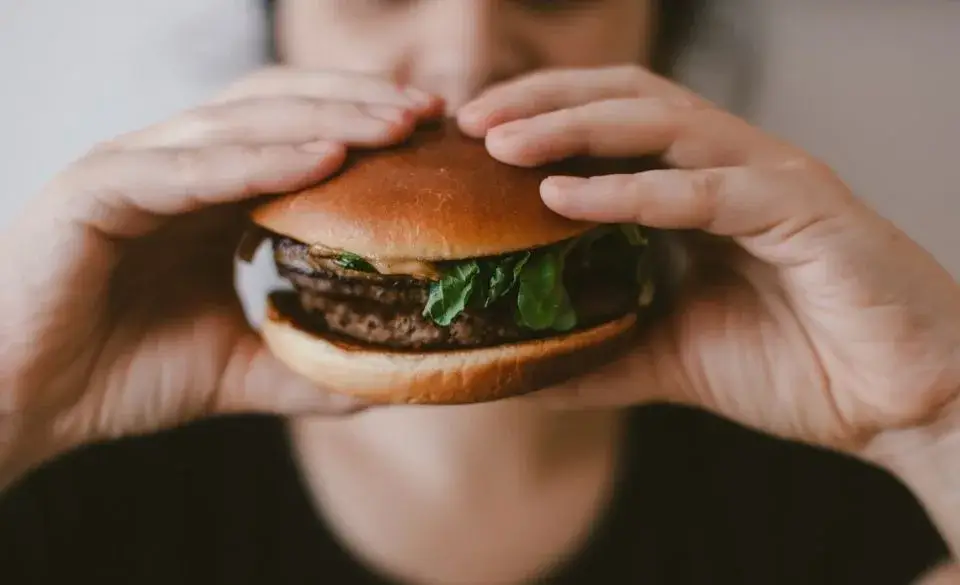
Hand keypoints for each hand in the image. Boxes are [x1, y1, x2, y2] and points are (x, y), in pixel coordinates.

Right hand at [0, 67, 441, 474]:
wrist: (20, 404)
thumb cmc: (117, 374)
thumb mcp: (236, 369)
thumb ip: (304, 366)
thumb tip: (385, 380)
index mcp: (208, 193)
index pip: (297, 133)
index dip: (364, 127)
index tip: (434, 138)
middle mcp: (175, 166)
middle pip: (280, 108)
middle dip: (359, 104)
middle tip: (432, 114)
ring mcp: (134, 168)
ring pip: (241, 123)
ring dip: (326, 118)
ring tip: (397, 125)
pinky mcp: (96, 190)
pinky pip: (188, 168)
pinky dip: (258, 159)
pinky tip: (323, 160)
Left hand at [457, 65, 959, 453]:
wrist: (900, 404)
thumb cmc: (798, 366)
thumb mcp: (670, 357)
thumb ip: (599, 353)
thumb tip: (519, 370)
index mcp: (701, 188)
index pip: (609, 126)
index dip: (538, 119)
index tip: (468, 141)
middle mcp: (731, 167)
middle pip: (624, 99)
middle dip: (542, 101)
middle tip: (470, 121)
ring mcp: (769, 179)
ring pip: (661, 123)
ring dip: (573, 127)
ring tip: (501, 143)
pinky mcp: (804, 211)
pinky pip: (707, 189)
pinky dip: (633, 191)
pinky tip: (566, 196)